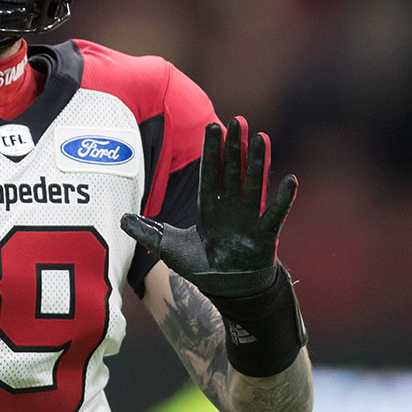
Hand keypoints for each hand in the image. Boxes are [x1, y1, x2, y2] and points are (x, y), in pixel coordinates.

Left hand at [121, 117, 297, 297]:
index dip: (211, 150)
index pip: (209, 172)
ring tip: (261, 136)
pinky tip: (290, 179)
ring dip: (257, 162)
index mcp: (209, 206)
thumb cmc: (202, 267)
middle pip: (231, 171)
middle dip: (233, 147)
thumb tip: (121, 219)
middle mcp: (230, 207)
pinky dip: (283, 199)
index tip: (214, 127)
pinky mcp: (264, 235)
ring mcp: (248, 219)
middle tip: (238, 120)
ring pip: (253, 184)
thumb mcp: (168, 247)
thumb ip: (146, 231)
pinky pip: (275, 214)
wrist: (229, 291)